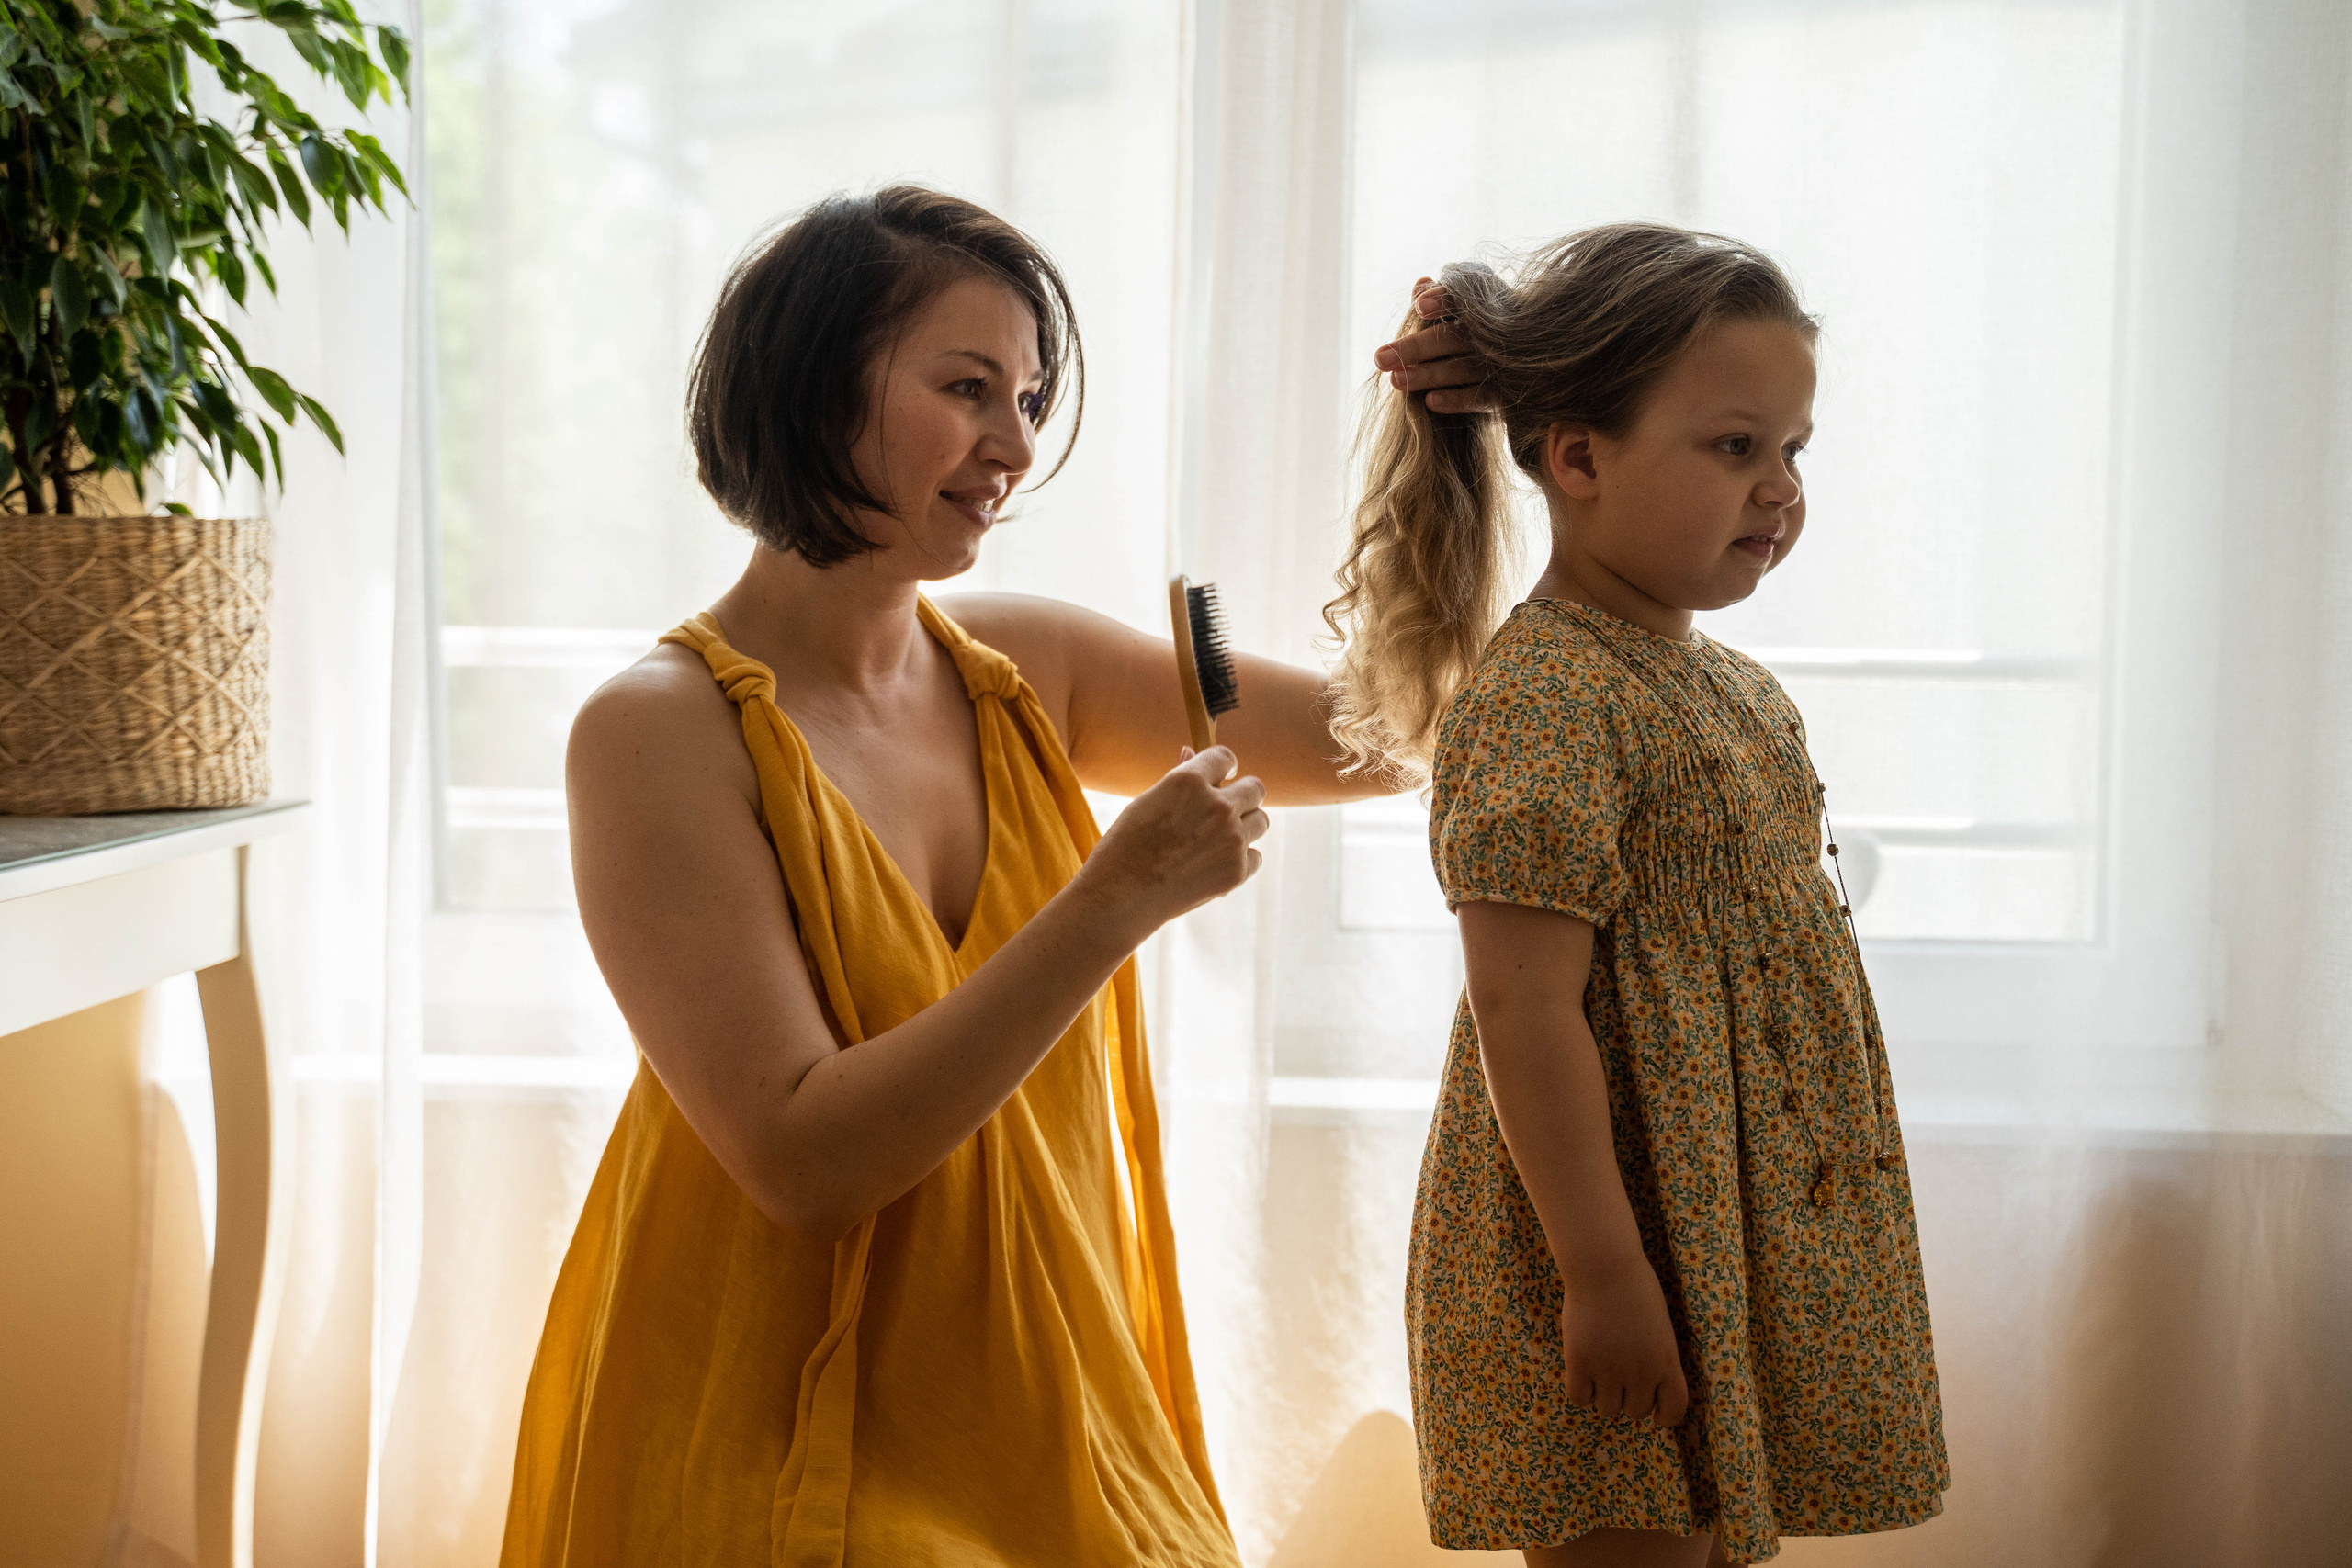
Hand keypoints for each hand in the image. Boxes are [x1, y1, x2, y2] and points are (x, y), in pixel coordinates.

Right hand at [1084, 746, 1268, 928]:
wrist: (1120, 897)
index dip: (1224, 766)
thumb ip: (1179, 777)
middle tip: (1225, 810)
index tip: (1224, 776)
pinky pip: (1255, 856)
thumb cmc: (1126, 845)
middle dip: (1243, 796)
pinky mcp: (1237, 870)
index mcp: (1189, 780)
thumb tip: (1190, 751)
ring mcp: (1231, 839)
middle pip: (1256, 788)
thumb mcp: (1148, 802)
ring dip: (1245, 827)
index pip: (1225, 757)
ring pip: (1261, 821)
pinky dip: (1239, 861)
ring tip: (1215, 841)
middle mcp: (1217, 806)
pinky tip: (1212, 865)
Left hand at [1371, 278, 1495, 413]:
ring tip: (1395, 380)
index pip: (1461, 298)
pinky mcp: (1503, 394)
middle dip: (1414, 347)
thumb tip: (1420, 284)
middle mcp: (1491, 334)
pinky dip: (1456, 399)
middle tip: (1379, 358)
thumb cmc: (1473, 334)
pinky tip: (1430, 401)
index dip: (1442, 300)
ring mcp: (1500, 364)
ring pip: (1461, 369)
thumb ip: (1437, 299)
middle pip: (1450, 338)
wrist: (1515, 369)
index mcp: (1479, 307)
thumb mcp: (1459, 313)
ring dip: (1427, 374)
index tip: (1419, 307)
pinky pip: (1480, 397)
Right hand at [1557, 1256, 1690, 1426]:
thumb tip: (1644, 1389)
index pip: (1674, 1411)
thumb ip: (1656, 1360)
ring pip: (1607, 1409)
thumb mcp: (1661, 1328)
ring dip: (1604, 1394)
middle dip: (1629, 1398)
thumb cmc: (1636, 1289)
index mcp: (1667, 1362)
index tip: (1657, 1412)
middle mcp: (1641, 1373)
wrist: (1604, 1267)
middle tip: (1621, 1375)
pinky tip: (1582, 1371)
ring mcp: (1608, 1370)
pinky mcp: (1579, 1364)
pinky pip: (1579, 1398)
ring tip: (1600, 1369)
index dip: (1665, 1416)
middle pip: (1635, 1411)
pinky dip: (1581, 1390)